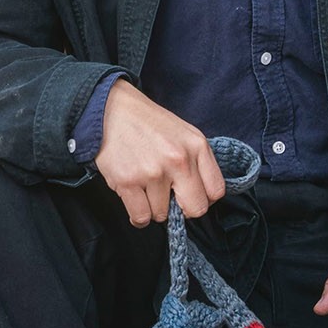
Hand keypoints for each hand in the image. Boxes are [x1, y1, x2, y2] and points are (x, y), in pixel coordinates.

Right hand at [94, 80, 225, 225]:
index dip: (203, 198)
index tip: (191, 196)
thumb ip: (198, 161)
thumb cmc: (148, 124)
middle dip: (183, 211)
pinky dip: (138, 215)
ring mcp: (153, 172)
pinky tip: (135, 199)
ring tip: (145, 186)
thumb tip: (201, 196)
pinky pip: (141, 217)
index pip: (216, 191)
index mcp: (197, 146)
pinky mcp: (128, 182)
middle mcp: (179, 160)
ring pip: (163, 215)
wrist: (111, 110)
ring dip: (154, 207)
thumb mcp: (184, 133)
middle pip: (196, 209)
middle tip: (170, 200)